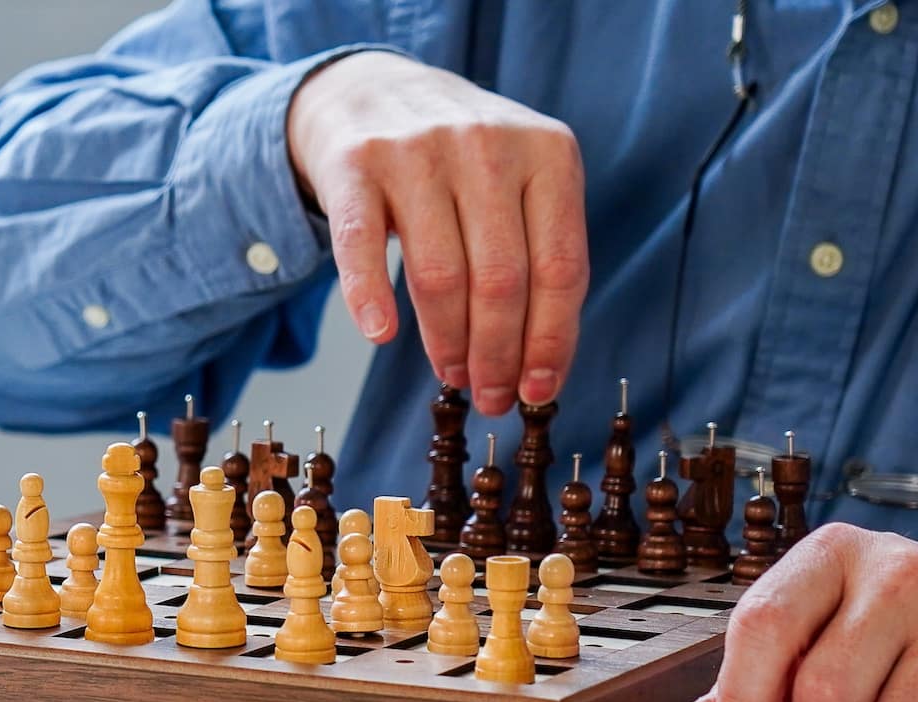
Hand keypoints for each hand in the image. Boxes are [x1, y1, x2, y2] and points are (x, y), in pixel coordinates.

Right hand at [287, 50, 587, 414]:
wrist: (374, 90)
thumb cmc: (459, 160)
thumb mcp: (522, 181)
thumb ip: (539, 254)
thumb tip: (539, 370)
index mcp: (549, 152)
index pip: (561, 268)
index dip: (550, 341)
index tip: (536, 391)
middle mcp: (487, 145)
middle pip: (501, 281)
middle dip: (497, 355)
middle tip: (489, 395)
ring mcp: (418, 150)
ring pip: (439, 275)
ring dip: (446, 343)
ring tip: (451, 375)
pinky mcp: (356, 163)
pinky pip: (361, 247)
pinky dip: (370, 298)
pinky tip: (381, 335)